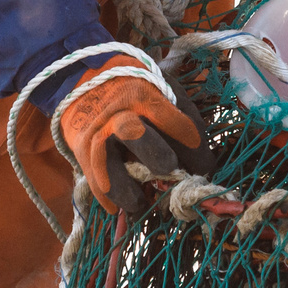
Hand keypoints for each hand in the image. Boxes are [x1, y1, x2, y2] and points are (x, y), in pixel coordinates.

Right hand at [56, 53, 205, 216]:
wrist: (85, 79)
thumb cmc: (137, 89)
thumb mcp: (164, 91)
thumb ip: (182, 121)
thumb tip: (201, 165)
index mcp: (147, 95)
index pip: (179, 127)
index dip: (198, 154)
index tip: (205, 168)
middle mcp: (119, 114)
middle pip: (137, 137)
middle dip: (159, 159)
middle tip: (172, 172)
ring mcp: (97, 135)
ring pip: (109, 169)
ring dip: (129, 193)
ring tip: (142, 203)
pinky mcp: (82, 151)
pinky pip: (93, 182)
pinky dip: (107, 199)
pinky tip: (119, 208)